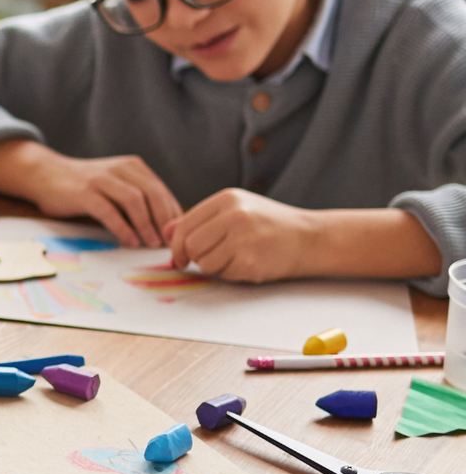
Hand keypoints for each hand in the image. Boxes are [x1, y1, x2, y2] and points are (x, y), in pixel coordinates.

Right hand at [0, 140, 179, 246]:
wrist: (46, 174)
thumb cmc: (85, 186)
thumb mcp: (116, 185)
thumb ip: (138, 199)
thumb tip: (165, 227)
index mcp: (133, 166)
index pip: (161, 191)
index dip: (172, 215)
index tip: (178, 236)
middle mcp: (120, 169)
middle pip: (152, 194)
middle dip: (164, 221)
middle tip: (169, 243)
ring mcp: (101, 179)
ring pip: (134, 201)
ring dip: (146, 225)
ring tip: (151, 244)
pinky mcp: (84, 192)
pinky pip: (109, 211)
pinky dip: (122, 228)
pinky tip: (129, 241)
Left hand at [165, 189, 316, 282]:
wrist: (310, 238)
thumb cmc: (267, 224)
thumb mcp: (235, 209)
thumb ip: (200, 219)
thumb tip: (164, 232)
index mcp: (227, 199)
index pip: (185, 225)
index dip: (176, 244)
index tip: (178, 257)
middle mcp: (234, 216)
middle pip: (191, 245)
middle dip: (192, 258)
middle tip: (205, 260)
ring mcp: (243, 239)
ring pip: (204, 262)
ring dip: (212, 267)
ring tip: (232, 258)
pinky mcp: (251, 261)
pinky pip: (223, 274)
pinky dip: (229, 274)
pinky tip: (246, 263)